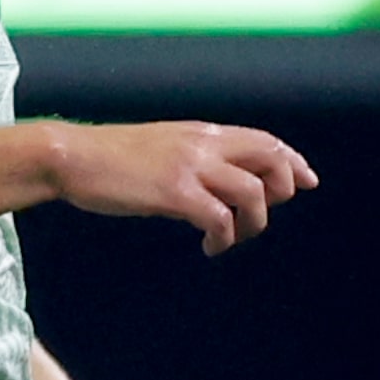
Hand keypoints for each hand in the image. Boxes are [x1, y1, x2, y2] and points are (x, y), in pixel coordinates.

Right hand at [51, 122, 315, 253]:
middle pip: (270, 158)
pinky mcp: (174, 192)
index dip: (293, 161)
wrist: (71, 156)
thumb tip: (214, 179)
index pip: (264, 139)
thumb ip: (190, 155)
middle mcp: (202, 144)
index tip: (308, 180)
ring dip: (253, 222)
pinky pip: (220, 219)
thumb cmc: (107, 157)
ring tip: (231, 238)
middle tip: (268, 212)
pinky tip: (209, 247)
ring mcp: (189, 166)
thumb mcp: (159, 146)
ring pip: (253, 192)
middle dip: (284, 188)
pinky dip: (223, 238)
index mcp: (200, 132)